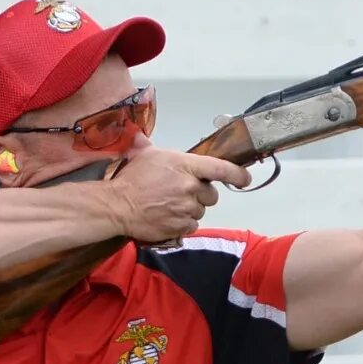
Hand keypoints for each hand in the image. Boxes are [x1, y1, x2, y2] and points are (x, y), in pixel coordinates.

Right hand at [101, 148, 252, 240]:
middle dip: (201, 195)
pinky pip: (192, 225)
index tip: (245, 179)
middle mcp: (189, 186)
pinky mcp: (181, 225)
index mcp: (184, 165)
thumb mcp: (145, 155)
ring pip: (201, 211)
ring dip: (190, 209)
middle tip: (182, 193)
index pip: (221, 168)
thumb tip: (144, 138)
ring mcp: (186, 207)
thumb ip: (155, 147)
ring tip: (169, 204)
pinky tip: (168, 216)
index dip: (237, 175)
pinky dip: (183, 223)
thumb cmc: (130, 179)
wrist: (116, 205)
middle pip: (212, 195)